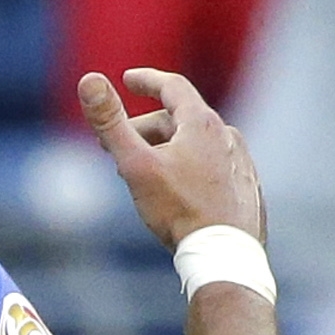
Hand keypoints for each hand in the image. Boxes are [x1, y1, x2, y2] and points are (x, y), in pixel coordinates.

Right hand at [77, 68, 265, 248]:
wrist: (224, 254)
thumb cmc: (179, 210)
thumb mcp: (135, 164)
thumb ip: (110, 122)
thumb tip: (89, 80)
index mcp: (202, 124)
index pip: (172, 86)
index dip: (146, 80)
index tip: (128, 79)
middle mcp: (227, 135)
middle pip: (178, 120)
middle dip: (143, 128)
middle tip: (113, 147)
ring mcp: (239, 160)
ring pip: (195, 144)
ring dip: (165, 149)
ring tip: (142, 173)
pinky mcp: (245, 185)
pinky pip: (211, 164)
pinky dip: (188, 165)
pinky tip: (176, 188)